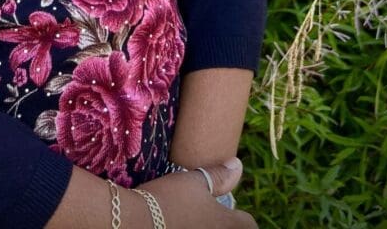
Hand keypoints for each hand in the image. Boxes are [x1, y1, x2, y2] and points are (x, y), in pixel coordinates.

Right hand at [133, 158, 256, 227]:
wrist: (136, 221)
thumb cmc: (169, 198)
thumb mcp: (194, 181)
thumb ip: (218, 176)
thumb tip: (237, 164)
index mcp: (226, 224)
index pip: (250, 224)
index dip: (243, 217)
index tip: (232, 211)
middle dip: (226, 223)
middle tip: (212, 214)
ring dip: (208, 226)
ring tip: (195, 218)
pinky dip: (190, 227)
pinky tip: (179, 224)